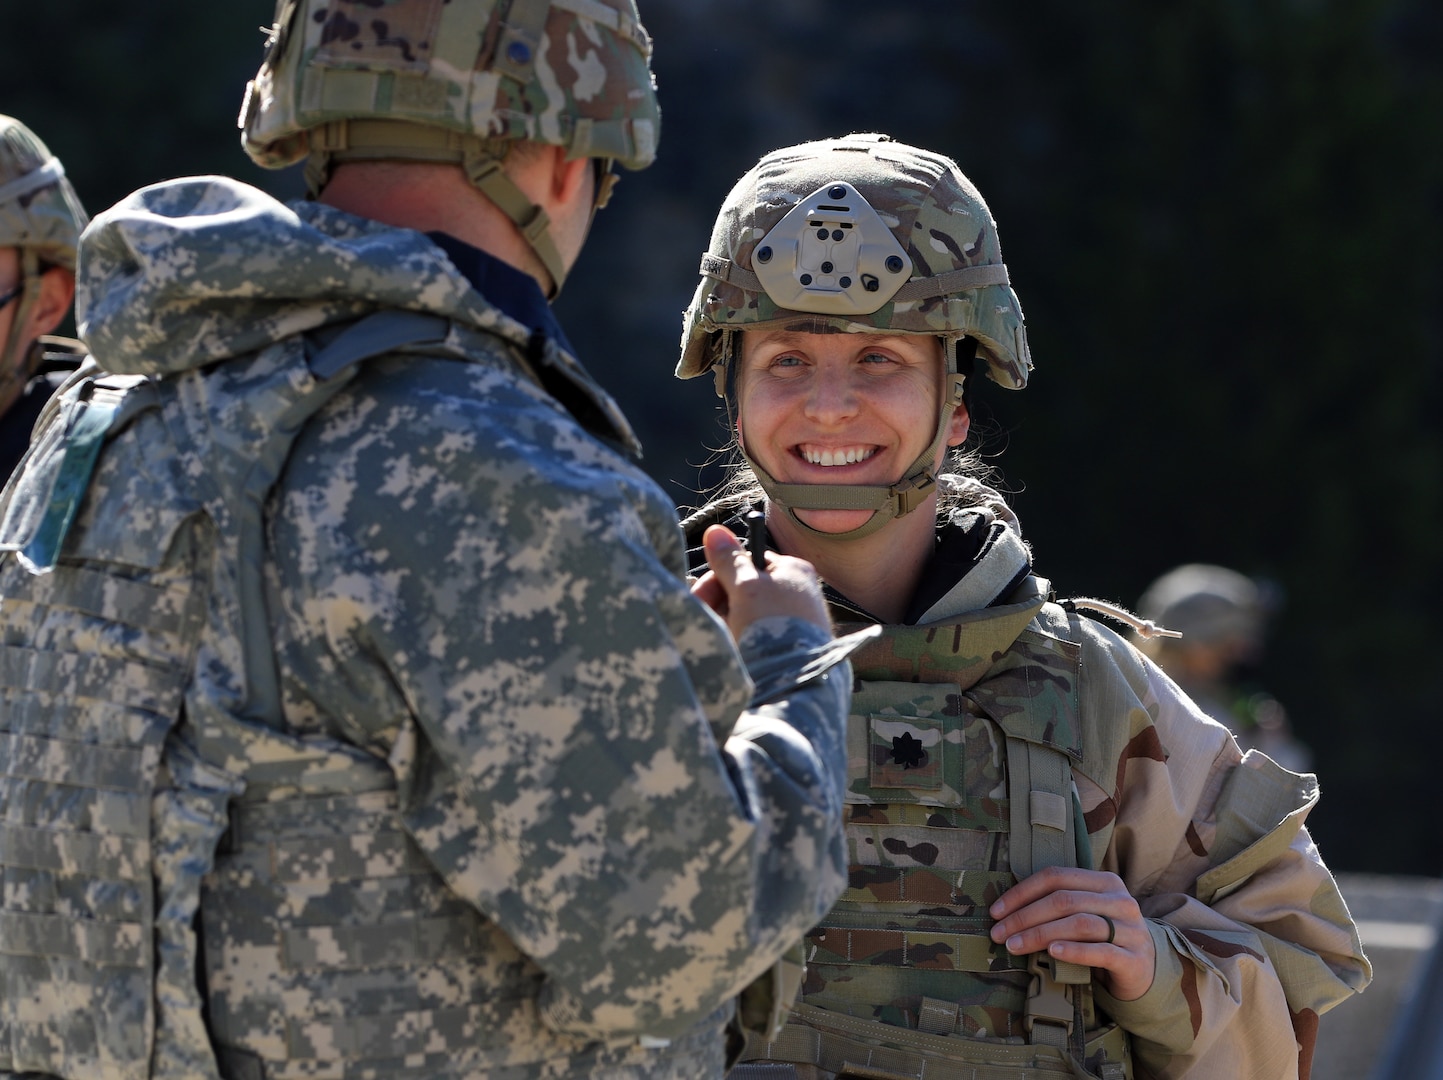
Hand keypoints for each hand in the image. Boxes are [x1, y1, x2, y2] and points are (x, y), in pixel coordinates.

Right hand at [690, 524, 830, 637]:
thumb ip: (728, 560)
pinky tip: (734, 651)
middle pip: (746, 589)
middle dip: (719, 603)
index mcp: (794, 571)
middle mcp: (799, 592)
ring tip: (720, 638)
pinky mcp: (791, 648)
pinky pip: (758, 636)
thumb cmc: (773, 624)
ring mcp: (796, 622)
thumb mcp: (745, 586)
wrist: (796, 678)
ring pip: (748, 614)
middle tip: (701, 617)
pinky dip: (741, 641)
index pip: (748, 562)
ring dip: (727, 623)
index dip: (720, 577)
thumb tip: (714, 531)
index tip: (701, 595)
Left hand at [989, 866, 1155, 1001]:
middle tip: (999, 934)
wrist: (1143, 969)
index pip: (1056, 877)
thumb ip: (1058, 904)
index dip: (1022, 892)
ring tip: (1015, 945)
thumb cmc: (1103, 937)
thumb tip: (1005, 910)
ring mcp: (1130, 929)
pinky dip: (1074, 951)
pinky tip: (1052, 952)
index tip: (996, 911)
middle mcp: (1120, 900)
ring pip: (1079, 924)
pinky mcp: (1134, 958)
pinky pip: (1101, 951)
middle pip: (1064, 901)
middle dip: (1024, 916)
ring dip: (1040, 934)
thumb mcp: (1085, 913)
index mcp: (1104, 882)